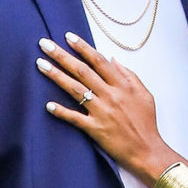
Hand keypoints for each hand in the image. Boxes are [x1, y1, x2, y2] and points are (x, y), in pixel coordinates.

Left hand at [38, 34, 171, 181]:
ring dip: (56, 75)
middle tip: (44, 44)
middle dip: (62, 55)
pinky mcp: (95, 129)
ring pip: (75, 89)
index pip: (99, 61)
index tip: (68, 37)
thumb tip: (113, 59)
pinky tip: (48, 105)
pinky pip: (75, 118)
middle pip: (82, 71)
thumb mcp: (144, 94)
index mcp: (122, 85)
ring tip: (40, 64)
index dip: (83, 47)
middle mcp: (110, 95)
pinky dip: (61, 111)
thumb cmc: (146, 123)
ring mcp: (101, 112)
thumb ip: (129, 75)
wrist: (147, 151)